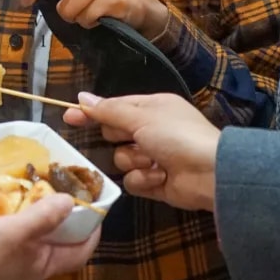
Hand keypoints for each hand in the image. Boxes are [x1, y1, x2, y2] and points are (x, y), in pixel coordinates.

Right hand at [0, 196, 98, 279]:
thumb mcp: (11, 232)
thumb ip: (42, 217)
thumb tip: (69, 203)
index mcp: (38, 269)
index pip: (78, 254)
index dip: (90, 233)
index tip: (92, 212)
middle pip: (40, 251)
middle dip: (37, 224)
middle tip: (31, 196)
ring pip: (2, 251)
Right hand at [63, 93, 219, 211]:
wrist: (211, 172)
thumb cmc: (177, 135)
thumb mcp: (141, 116)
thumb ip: (108, 110)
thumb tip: (81, 97)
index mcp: (152, 108)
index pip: (113, 108)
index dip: (92, 113)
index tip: (68, 117)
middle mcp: (152, 131)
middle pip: (115, 134)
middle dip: (120, 139)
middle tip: (134, 139)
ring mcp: (154, 158)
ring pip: (122, 159)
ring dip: (135, 161)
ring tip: (154, 162)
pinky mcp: (155, 182)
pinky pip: (133, 181)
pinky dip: (145, 179)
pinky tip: (160, 177)